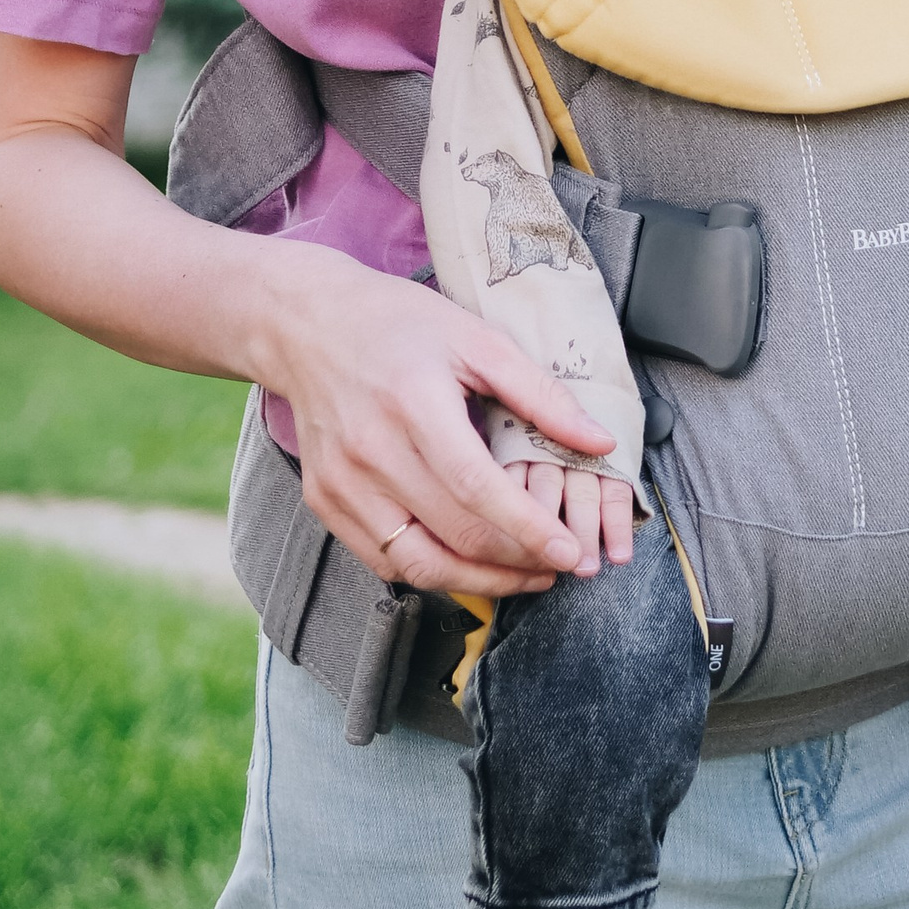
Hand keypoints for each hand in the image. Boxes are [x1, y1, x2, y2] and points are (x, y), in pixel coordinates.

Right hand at [269, 247, 617, 600]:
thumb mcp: (476, 339)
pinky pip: (386, 561)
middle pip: (454, 535)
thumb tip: (599, 441)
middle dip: (518, 562)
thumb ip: (540, 394)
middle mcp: (371, 451)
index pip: (476, 489)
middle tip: (562, 563)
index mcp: (413, 404)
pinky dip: (434, 572)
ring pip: (419, 565)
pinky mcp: (326, 503)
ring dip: (481, 583)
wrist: (308, 325)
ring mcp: (342, 483)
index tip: (569, 552)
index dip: (527, 530)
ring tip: (525, 575)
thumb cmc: (398, 325)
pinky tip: (470, 563)